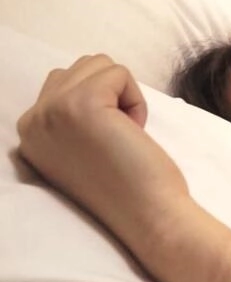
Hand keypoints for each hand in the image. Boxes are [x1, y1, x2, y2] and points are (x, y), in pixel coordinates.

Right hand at [17, 54, 189, 242]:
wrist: (148, 217)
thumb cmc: (130, 187)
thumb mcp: (81, 148)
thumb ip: (70, 118)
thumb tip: (87, 80)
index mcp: (30, 133)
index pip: (62, 82)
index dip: (100, 105)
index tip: (106, 146)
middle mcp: (32, 120)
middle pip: (80, 67)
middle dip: (110, 95)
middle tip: (118, 139)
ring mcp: (52, 110)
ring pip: (99, 64)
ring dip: (123, 96)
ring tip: (124, 136)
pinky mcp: (81, 103)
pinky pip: (119, 73)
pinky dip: (136, 100)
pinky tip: (134, 134)